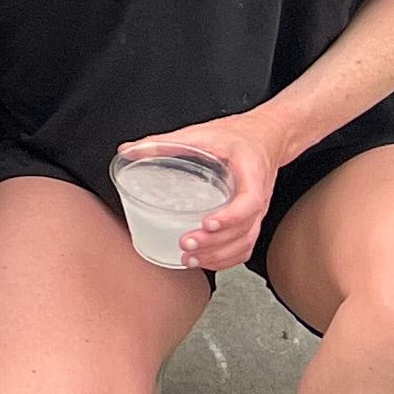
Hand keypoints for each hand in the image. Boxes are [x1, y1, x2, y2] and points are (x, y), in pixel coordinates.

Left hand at [120, 114, 283, 272]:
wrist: (264, 138)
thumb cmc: (236, 137)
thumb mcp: (202, 133)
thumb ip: (165, 142)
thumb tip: (128, 150)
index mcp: (251, 173)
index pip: (250, 201)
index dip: (230, 217)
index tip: (206, 224)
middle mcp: (259, 196)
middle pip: (244, 229)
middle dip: (215, 242)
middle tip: (186, 244)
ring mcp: (257, 212)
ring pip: (245, 242)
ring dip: (219, 255)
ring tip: (190, 258)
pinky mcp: (251, 219)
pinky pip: (245, 245)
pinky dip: (227, 258)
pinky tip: (206, 260)